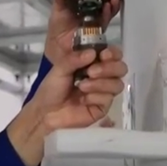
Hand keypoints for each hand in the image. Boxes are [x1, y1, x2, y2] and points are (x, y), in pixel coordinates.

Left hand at [4, 44, 125, 165]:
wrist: (45, 113)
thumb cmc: (52, 89)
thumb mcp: (59, 69)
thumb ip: (73, 59)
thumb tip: (92, 52)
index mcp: (92, 63)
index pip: (112, 54)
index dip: (113, 53)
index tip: (103, 54)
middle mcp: (102, 76)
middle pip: (121, 68)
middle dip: (109, 68)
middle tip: (91, 71)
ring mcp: (104, 92)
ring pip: (118, 84)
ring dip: (101, 83)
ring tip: (82, 86)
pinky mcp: (103, 107)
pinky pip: (108, 99)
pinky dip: (95, 97)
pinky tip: (83, 100)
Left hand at [44, 0, 122, 65]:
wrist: (57, 50)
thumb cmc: (57, 28)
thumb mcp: (57, 8)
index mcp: (84, 1)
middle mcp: (94, 9)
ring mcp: (98, 20)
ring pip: (110, 7)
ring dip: (114, 0)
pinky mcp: (99, 31)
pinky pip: (107, 20)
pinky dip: (109, 12)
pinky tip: (108, 7)